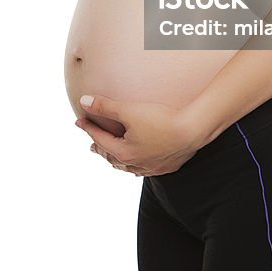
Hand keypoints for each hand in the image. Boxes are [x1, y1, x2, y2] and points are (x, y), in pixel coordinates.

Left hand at [74, 95, 201, 176]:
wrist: (192, 131)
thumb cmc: (161, 120)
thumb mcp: (129, 110)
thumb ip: (105, 106)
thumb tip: (83, 101)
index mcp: (123, 152)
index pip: (99, 138)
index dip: (88, 128)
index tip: (79, 120)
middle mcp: (135, 164)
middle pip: (111, 156)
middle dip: (99, 148)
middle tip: (91, 144)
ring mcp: (151, 167)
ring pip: (127, 166)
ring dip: (116, 159)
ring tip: (111, 155)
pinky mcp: (166, 166)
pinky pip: (145, 169)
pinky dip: (136, 165)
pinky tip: (139, 163)